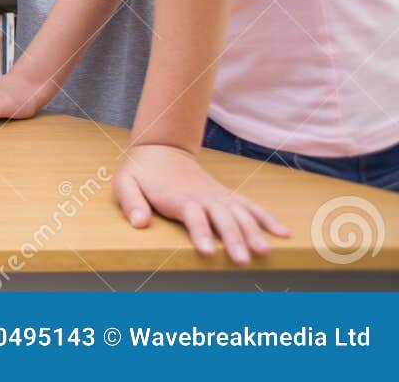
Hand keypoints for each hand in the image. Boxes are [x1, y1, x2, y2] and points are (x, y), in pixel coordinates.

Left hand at [114, 143, 289, 263]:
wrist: (161, 149)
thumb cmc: (141, 172)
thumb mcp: (125, 183)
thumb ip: (131, 201)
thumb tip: (139, 223)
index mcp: (179, 197)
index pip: (192, 217)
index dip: (199, 233)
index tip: (206, 252)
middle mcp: (203, 197)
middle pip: (221, 218)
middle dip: (233, 239)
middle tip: (243, 260)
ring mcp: (218, 196)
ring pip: (240, 214)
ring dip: (254, 232)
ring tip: (266, 252)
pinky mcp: (227, 196)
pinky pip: (250, 206)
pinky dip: (267, 218)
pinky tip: (284, 233)